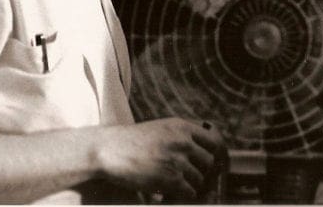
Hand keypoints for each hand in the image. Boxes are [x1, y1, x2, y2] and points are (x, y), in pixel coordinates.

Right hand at [95, 118, 224, 200]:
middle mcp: (183, 141)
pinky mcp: (170, 178)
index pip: (213, 141)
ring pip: (199, 178)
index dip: (212, 154)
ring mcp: (178, 160)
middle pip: (208, 162)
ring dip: (191, 185)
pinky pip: (189, 191)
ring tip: (178, 186)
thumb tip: (200, 150)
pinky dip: (184, 195)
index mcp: (182, 127)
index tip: (206, 163)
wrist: (109, 149)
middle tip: (191, 177)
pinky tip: (173, 193)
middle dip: (201, 171)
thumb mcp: (160, 128)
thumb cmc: (132, 141)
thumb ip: (180, 135)